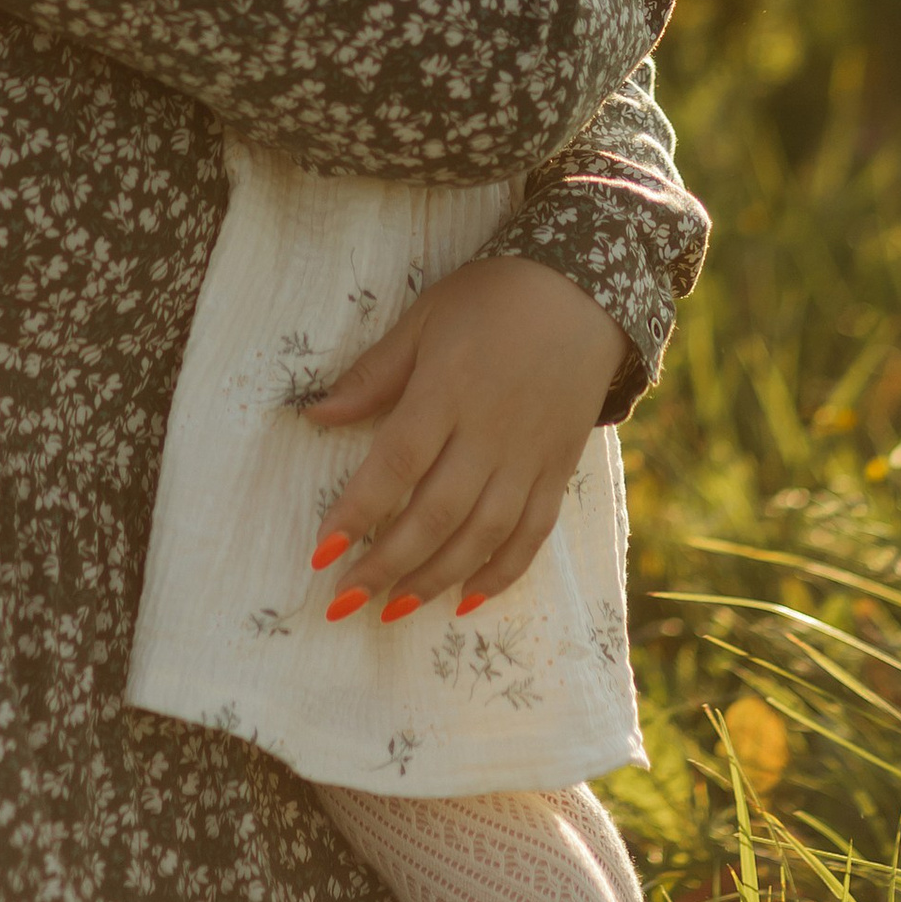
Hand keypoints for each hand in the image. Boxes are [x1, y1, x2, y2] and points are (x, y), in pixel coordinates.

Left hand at [299, 256, 627, 617]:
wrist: (584, 291)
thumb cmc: (491, 298)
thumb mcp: (424, 319)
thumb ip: (374, 374)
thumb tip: (316, 416)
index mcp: (448, 391)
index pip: (395, 464)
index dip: (356, 512)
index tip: (320, 553)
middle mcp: (489, 434)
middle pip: (435, 514)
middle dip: (386, 564)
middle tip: (345, 600)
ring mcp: (528, 458)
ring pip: (481, 535)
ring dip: (435, 579)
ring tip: (392, 609)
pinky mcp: (558, 471)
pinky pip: (532, 534)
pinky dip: (502, 573)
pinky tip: (468, 599)